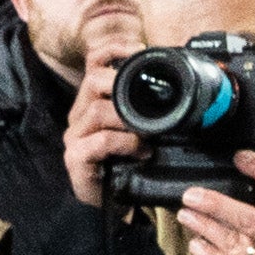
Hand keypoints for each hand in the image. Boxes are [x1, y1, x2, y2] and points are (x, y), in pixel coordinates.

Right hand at [58, 47, 138, 210]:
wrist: (113, 206)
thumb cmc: (129, 165)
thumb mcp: (140, 130)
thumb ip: (147, 108)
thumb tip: (179, 84)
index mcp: (93, 102)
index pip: (94, 63)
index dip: (114, 49)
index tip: (140, 49)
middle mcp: (79, 115)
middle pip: (93, 81)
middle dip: (123, 86)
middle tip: (149, 103)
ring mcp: (75, 137)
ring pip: (98, 109)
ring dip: (129, 119)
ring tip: (149, 134)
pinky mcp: (76, 158)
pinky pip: (100, 140)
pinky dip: (124, 142)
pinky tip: (141, 150)